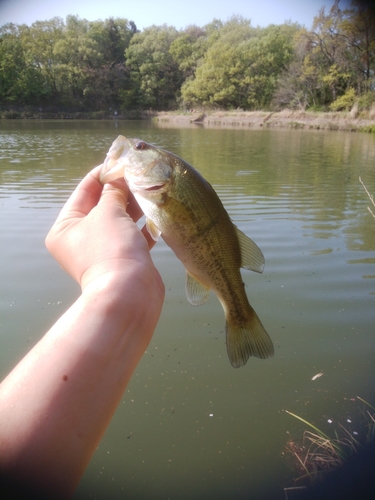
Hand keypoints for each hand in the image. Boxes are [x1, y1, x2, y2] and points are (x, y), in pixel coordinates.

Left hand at [45, 165, 163, 298]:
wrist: (129, 293)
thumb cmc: (111, 247)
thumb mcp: (109, 212)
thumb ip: (114, 190)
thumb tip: (119, 175)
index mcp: (67, 227)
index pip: (84, 190)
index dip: (103, 173)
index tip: (122, 159)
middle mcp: (81, 238)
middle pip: (103, 204)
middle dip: (122, 189)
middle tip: (141, 173)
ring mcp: (104, 250)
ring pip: (120, 220)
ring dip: (135, 205)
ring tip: (151, 189)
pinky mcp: (124, 259)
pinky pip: (133, 236)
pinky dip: (143, 225)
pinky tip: (157, 212)